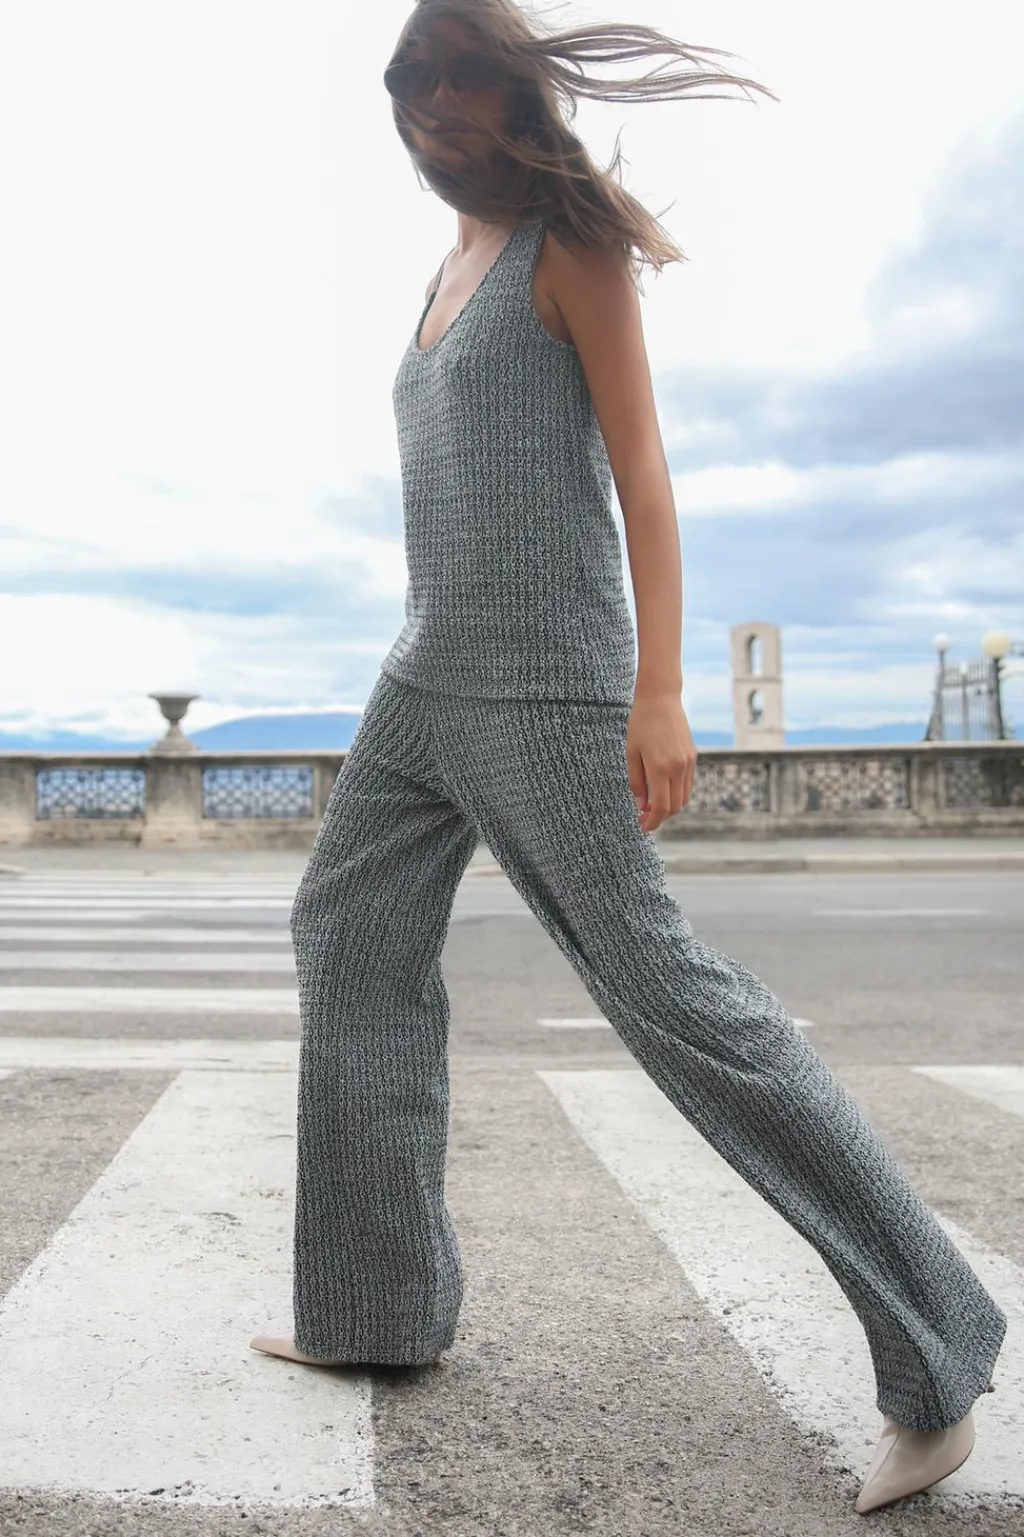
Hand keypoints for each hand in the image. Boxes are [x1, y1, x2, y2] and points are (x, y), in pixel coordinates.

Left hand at [626, 690, 697, 832]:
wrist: (661, 699)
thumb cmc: (640, 724)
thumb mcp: (631, 754)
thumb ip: (637, 782)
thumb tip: (642, 806)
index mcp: (660, 768)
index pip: (661, 807)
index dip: (652, 822)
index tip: (642, 826)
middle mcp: (678, 768)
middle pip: (674, 807)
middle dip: (660, 818)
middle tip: (644, 818)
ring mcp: (688, 763)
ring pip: (683, 798)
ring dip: (669, 807)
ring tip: (651, 805)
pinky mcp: (693, 757)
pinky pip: (687, 785)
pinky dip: (676, 794)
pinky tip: (662, 791)